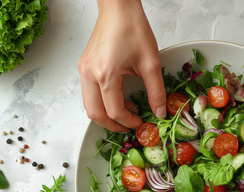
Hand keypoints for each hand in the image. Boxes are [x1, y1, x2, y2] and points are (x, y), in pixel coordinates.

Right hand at [78, 0, 165, 131]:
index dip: (128, 122)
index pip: (114, 111)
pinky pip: (88, 94)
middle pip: (95, 114)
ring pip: (89, 105)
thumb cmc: (132, 28)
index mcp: (105, 74)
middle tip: (129, 127)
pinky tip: (117, 99)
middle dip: (112, 125)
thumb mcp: (150, 62)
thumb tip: (159, 111)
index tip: (140, 123)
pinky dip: (101, 103)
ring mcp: (83, 70)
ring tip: (125, 114)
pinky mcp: (84, 67)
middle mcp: (89, 74)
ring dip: (105, 115)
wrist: (118, 8)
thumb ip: (156, 91)